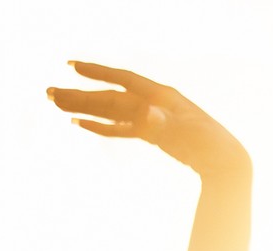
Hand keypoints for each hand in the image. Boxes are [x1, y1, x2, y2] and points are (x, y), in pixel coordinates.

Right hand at [49, 62, 251, 181]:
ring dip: (85, 108)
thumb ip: (162, 122)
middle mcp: (152, 103)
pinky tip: (82, 124)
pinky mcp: (151, 134)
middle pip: (110, 97)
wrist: (224, 162)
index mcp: (160, 96)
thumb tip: (145, 114)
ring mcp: (150, 118)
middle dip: (80, 94)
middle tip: (48, 93)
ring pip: (111, 111)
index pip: (123, 79)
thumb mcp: (186, 133)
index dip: (98, 72)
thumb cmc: (209, 144)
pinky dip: (101, 125)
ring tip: (57, 105)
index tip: (72, 65)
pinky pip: (120, 127)